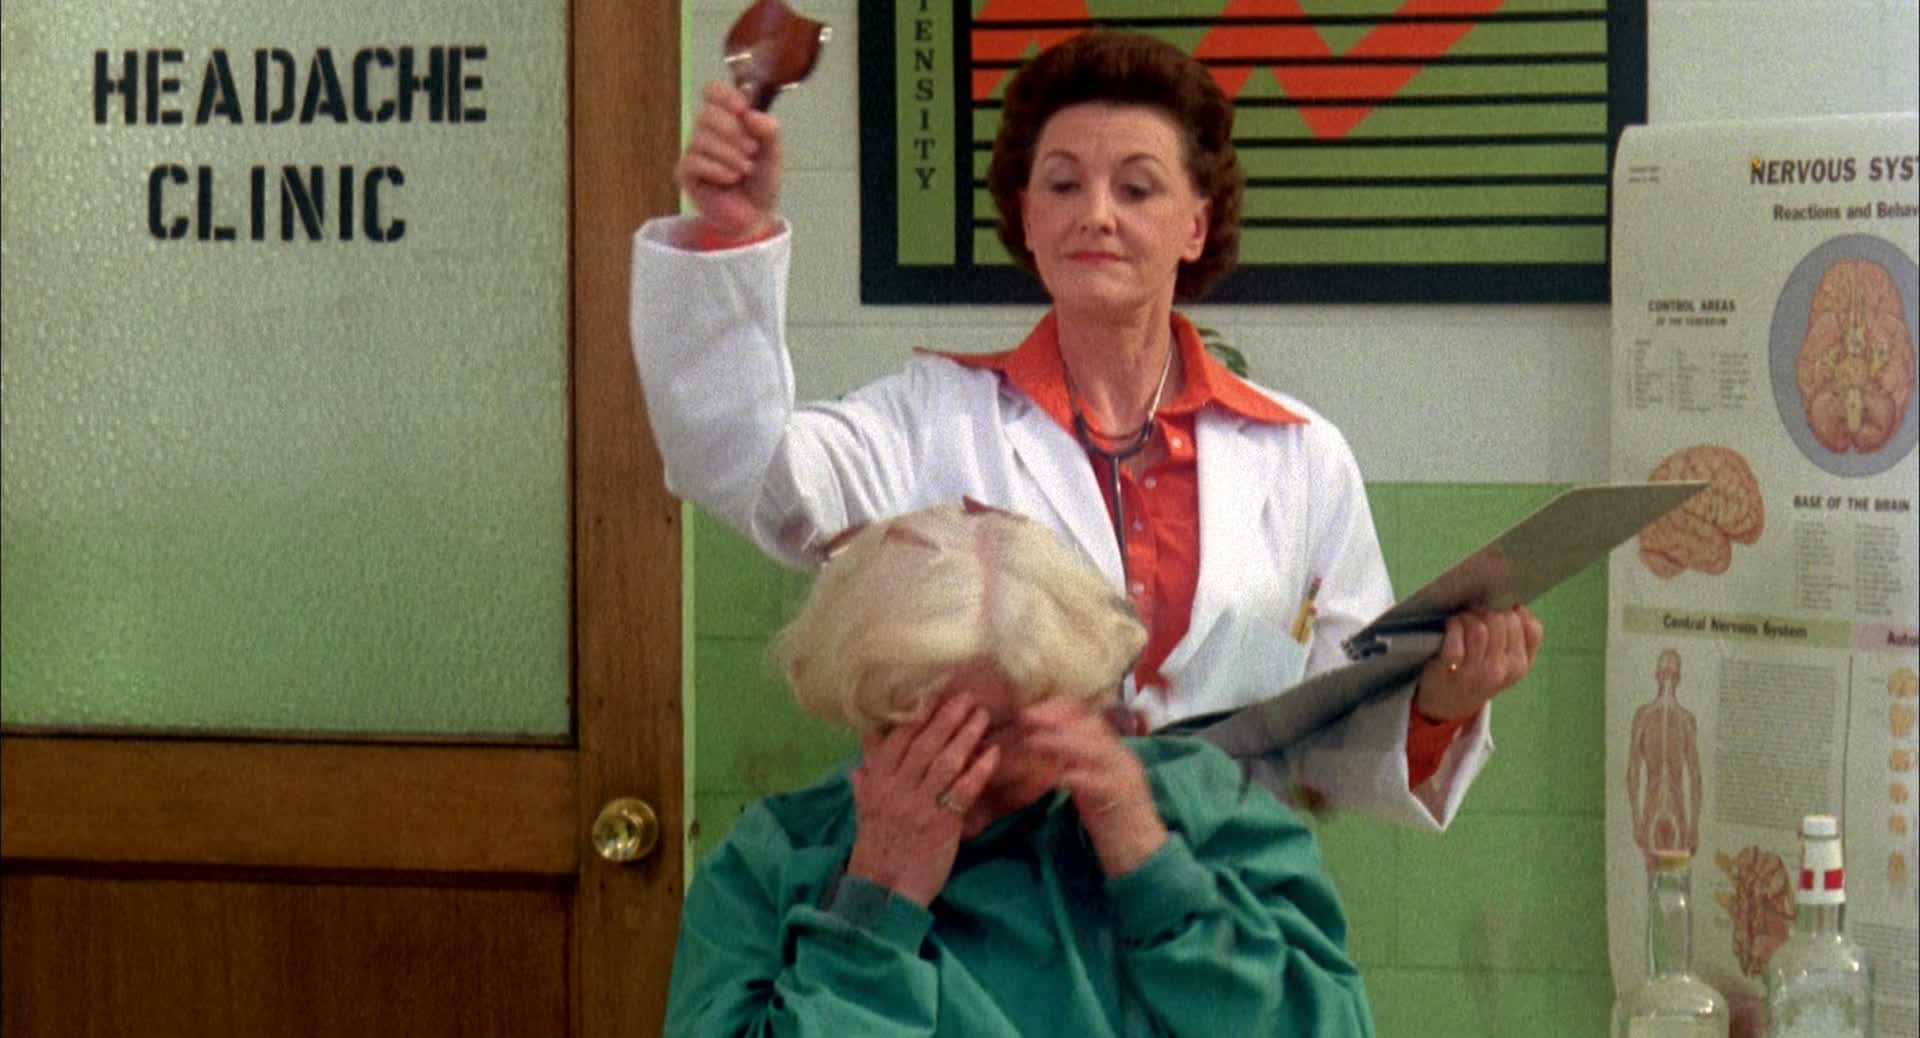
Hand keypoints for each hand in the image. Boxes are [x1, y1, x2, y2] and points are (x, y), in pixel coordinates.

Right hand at [675, 81, 782, 242]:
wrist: (755, 217)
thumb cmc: (761, 183)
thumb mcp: (774, 153)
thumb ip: (769, 130)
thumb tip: (750, 114)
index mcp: (727, 119)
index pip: (712, 91)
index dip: (725, 95)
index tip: (742, 108)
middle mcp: (706, 131)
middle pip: (706, 113)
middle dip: (733, 132)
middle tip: (752, 151)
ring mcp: (693, 152)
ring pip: (701, 138)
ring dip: (730, 155)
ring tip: (745, 170)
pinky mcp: (686, 174)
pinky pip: (695, 161)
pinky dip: (717, 170)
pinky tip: (729, 179)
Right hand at [844, 694, 998, 906]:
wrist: (882, 891)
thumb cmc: (876, 849)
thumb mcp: (863, 811)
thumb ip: (865, 782)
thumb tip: (861, 758)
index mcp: (877, 783)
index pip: (897, 741)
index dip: (918, 717)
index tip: (936, 696)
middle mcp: (897, 789)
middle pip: (925, 745)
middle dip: (947, 718)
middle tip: (967, 697)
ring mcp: (920, 805)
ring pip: (945, 763)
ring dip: (966, 736)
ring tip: (982, 716)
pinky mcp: (942, 823)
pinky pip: (963, 791)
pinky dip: (979, 770)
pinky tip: (992, 754)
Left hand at [1019, 702, 1167, 876]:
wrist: (1143, 857)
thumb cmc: (1113, 824)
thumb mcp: (1091, 787)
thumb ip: (1074, 765)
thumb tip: (1044, 747)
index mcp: (1115, 753)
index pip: (1089, 718)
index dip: (1058, 711)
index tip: (1030, 712)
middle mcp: (1122, 759)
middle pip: (1092, 726)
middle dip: (1055, 719)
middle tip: (1026, 718)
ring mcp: (1125, 777)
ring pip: (1096, 748)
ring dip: (1061, 741)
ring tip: (1033, 741)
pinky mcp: (1123, 800)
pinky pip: (1100, 782)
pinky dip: (1076, 776)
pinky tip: (1056, 777)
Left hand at [1414, 606, 1543, 722]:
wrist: (1449, 703)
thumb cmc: (1480, 674)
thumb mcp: (1509, 664)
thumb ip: (1521, 639)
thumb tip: (1518, 608)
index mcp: (1520, 665)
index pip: (1530, 627)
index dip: (1513, 612)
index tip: (1499, 611)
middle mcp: (1502, 669)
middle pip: (1502, 621)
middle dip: (1487, 610)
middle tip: (1475, 612)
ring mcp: (1477, 671)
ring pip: (1480, 628)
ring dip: (1469, 616)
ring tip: (1462, 618)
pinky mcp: (1453, 668)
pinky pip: (1457, 635)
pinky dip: (1453, 624)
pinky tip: (1451, 624)